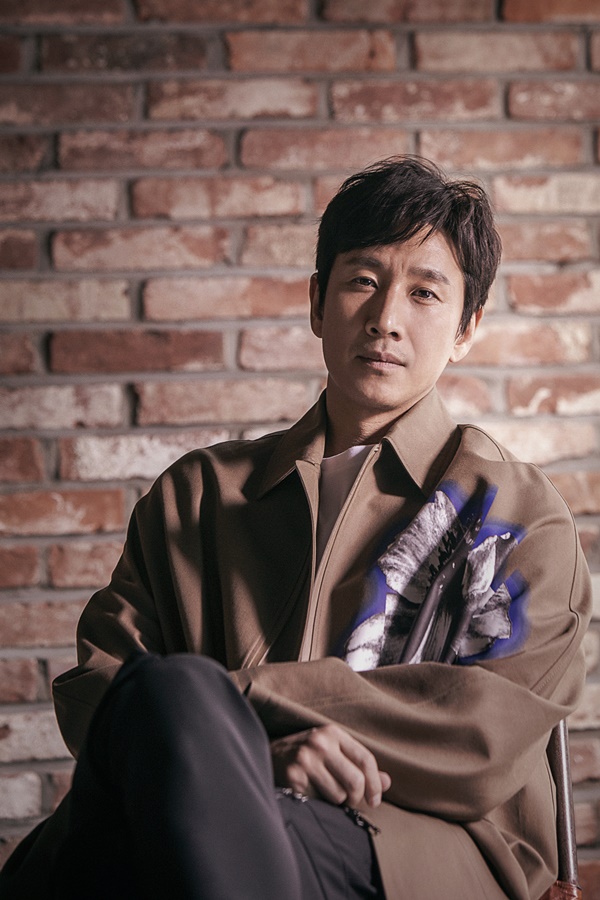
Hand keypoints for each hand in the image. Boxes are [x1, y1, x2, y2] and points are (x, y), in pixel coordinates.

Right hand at [270, 723, 390, 808]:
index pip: (365, 759)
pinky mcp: (293, 777)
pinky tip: (308, 793)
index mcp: (332, 733)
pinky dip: (318, 803)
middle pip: (355, 782)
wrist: (267, 755)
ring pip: (338, 795)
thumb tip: (387, 783)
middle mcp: (320, 743)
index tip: (375, 800)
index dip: (374, 784)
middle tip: (349, 801)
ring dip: (335, 801)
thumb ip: (359, 765)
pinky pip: (319, 802)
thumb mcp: (332, 752)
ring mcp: (305, 759)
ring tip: (323, 792)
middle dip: (356, 798)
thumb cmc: (306, 755)